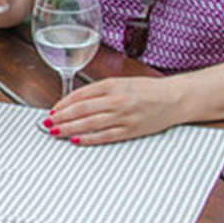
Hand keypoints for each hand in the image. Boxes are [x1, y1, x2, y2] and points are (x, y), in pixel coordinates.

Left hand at [44, 75, 182, 144]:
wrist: (175, 98)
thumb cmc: (148, 90)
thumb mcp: (122, 82)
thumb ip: (100, 91)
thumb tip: (75, 101)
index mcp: (113, 85)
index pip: (80, 95)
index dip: (63, 104)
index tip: (52, 110)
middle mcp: (117, 100)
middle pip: (81, 110)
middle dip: (61, 117)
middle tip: (48, 123)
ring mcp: (123, 116)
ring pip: (89, 123)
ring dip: (70, 128)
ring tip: (56, 132)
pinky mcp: (130, 130)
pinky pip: (104, 136)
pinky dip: (88, 138)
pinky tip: (76, 140)